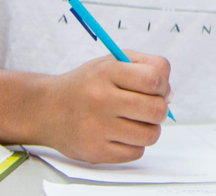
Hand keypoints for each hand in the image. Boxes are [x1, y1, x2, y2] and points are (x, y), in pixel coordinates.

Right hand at [33, 53, 170, 163]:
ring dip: (148, 129)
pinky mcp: (94, 151)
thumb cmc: (87, 85)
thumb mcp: (113, 62)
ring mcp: (96, 127)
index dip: (162, 85)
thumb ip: (147, 67)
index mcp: (107, 72)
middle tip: (145, 108)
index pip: (155, 79)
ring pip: (150, 134)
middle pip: (157, 110)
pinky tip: (119, 134)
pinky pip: (136, 152)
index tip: (153, 89)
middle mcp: (101, 99)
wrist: (46, 109)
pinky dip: (133, 145)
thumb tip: (169, 96)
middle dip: (158, 109)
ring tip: (133, 122)